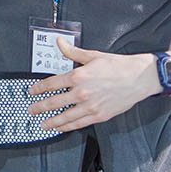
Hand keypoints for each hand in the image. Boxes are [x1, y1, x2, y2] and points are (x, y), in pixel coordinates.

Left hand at [26, 41, 160, 132]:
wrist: (139, 78)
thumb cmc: (118, 66)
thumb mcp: (93, 56)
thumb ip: (73, 52)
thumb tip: (60, 43)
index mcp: (78, 76)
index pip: (51, 84)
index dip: (39, 88)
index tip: (32, 91)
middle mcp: (81, 93)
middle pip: (53, 103)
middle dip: (39, 107)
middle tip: (31, 110)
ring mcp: (90, 106)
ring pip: (64, 117)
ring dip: (51, 121)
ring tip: (42, 124)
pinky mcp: (99, 116)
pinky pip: (79, 123)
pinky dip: (68, 127)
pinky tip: (61, 128)